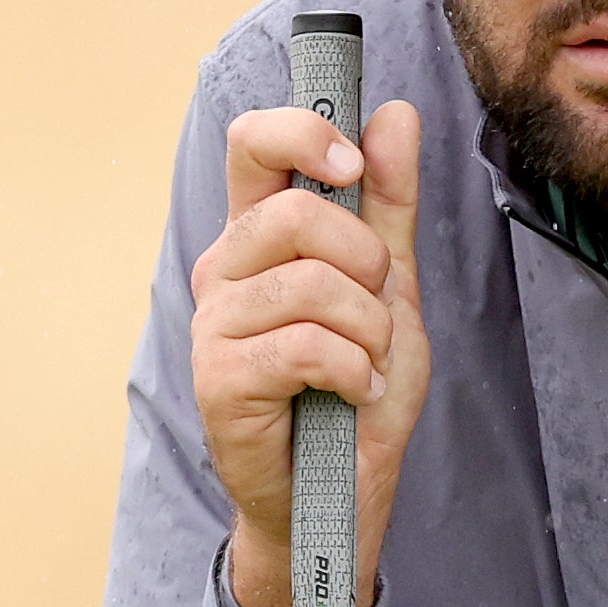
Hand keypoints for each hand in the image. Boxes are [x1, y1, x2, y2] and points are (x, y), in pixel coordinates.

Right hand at [192, 94, 430, 606]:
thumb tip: (394, 113)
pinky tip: (352, 393)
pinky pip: (305, 346)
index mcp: (258, 237)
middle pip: (294, 215)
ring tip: (368, 362)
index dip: (303, 135)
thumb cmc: (357, 391)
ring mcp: (214, 325)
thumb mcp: (391, 286)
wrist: (342, 493)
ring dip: (368, 330)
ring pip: (310, 285)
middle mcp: (225, 271)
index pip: (252, 144)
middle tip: (378, 309)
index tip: (351, 164)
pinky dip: (354, 370)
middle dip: (364, 260)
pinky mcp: (219, 380)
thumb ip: (389, 203)